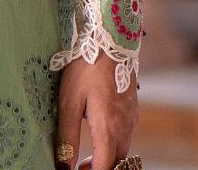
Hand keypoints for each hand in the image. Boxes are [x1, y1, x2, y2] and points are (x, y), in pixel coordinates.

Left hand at [54, 49, 137, 169]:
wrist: (110, 41)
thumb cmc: (86, 68)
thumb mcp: (70, 101)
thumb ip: (68, 136)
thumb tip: (65, 164)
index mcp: (108, 130)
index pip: (103, 168)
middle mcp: (124, 128)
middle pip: (116, 163)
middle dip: (99, 169)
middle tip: (79, 167)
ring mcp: (131, 119)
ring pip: (123, 151)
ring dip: (107, 158)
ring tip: (87, 156)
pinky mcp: (132, 109)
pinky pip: (126, 136)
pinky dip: (114, 144)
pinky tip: (99, 132)